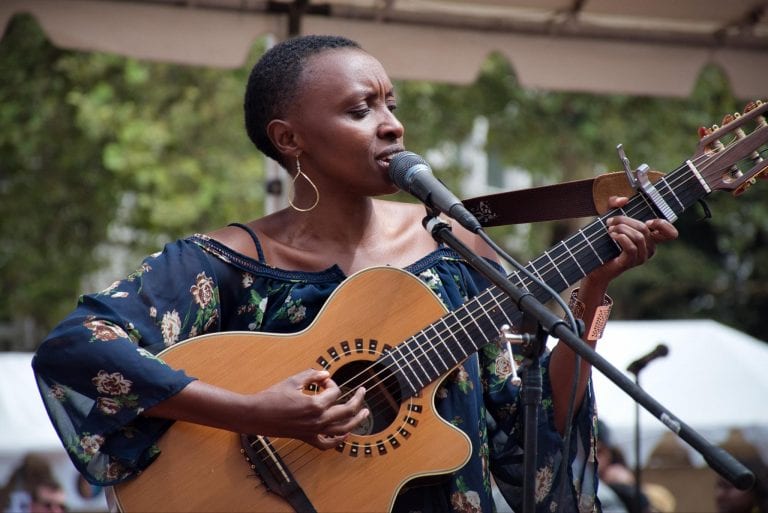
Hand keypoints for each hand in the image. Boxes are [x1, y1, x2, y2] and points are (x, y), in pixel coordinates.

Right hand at [244, 369, 368, 449]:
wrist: (255, 415)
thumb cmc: (272, 396)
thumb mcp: (293, 381)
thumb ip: (312, 375)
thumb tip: (326, 374)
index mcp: (315, 405)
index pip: (335, 392)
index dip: (331, 383)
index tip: (323, 380)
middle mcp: (318, 420)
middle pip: (347, 411)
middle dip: (358, 400)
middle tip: (363, 391)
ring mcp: (313, 431)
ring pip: (342, 429)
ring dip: (356, 421)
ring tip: (365, 413)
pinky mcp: (306, 438)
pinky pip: (327, 444)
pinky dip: (338, 441)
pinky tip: (345, 435)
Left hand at [585, 196, 677, 287]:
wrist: (595, 263)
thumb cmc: (604, 240)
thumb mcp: (609, 217)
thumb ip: (614, 203)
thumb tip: (624, 200)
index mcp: (650, 238)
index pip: (671, 234)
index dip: (663, 225)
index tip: (647, 221)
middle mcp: (649, 248)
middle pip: (644, 229)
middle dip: (625, 220)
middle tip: (609, 221)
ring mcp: (640, 257)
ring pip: (638, 237)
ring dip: (621, 229)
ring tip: (609, 230)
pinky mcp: (630, 262)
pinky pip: (631, 248)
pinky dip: (621, 238)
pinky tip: (612, 236)